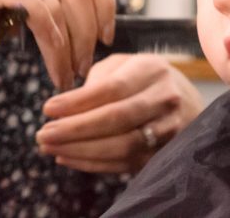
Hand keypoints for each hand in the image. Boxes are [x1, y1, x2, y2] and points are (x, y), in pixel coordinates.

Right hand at [0, 0, 115, 88]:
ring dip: (74, 40)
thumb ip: (46, 4)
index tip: (107, 37)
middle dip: (93, 26)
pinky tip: (51, 63)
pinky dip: (51, 37)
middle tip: (87, 63)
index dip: (106, 2)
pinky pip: (30, 2)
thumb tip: (89, 25)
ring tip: (68, 73)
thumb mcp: (10, 7)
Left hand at [35, 53, 203, 173]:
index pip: (113, 88)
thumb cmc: (142, 79)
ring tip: (51, 148)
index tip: (47, 109)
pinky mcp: (164, 152)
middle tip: (42, 135)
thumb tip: (63, 109)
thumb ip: (97, 80)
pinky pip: (125, 163)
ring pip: (123, 145)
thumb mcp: (123, 65)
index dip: (78, 101)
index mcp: (152, 70)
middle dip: (75, 129)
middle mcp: (165, 98)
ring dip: (81, 151)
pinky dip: (93, 164)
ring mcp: (169, 128)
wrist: (186, 101)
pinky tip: (68, 157)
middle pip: (117, 118)